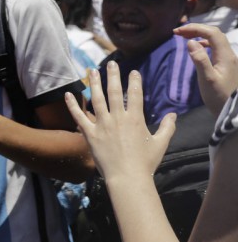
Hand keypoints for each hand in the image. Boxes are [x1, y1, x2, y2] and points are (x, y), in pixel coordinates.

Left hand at [64, 62, 173, 183]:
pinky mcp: (90, 134)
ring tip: (91, 70)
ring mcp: (102, 125)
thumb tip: (173, 114)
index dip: (134, 82)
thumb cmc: (146, 162)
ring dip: (93, 83)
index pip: (135, 95)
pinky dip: (73, 105)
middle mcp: (118, 118)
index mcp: (135, 119)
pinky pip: (79, 117)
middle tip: (111, 63)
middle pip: (114, 92)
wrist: (128, 178)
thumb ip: (167, 127)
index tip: (133, 72)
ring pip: (97, 99)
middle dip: (113, 76)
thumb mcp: (161, 143)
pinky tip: (68, 94)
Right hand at [176, 23, 237, 114]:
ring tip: (184, 37)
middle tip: (178, 32)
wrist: (231, 111)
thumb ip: (200, 60)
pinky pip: (215, 47)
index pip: (212, 33)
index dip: (195, 28)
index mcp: (225, 55)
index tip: (177, 32)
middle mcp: (229, 54)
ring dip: (200, 35)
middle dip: (196, 29)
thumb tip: (191, 42)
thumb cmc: (219, 97)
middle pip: (214, 33)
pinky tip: (197, 47)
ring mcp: (228, 59)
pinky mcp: (226, 64)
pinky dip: (204, 42)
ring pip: (215, 39)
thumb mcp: (207, 79)